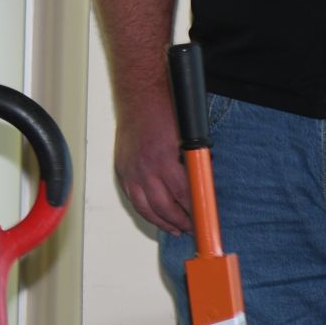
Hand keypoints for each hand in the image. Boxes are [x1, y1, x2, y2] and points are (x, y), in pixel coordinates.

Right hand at [114, 104, 193, 235]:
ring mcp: (130, 171)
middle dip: (180, 221)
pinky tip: (153, 215)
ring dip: (161, 221)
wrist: (139, 96)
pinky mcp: (122, 170)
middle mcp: (144, 168)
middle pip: (164, 206)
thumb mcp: (187, 136)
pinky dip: (144, 210)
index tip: (203, 218)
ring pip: (145, 207)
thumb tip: (204, 181)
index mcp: (163, 160)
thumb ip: (194, 161)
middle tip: (191, 227)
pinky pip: (132, 198)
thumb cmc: (164, 110)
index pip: (183, 194)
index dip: (194, 210)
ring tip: (174, 229)